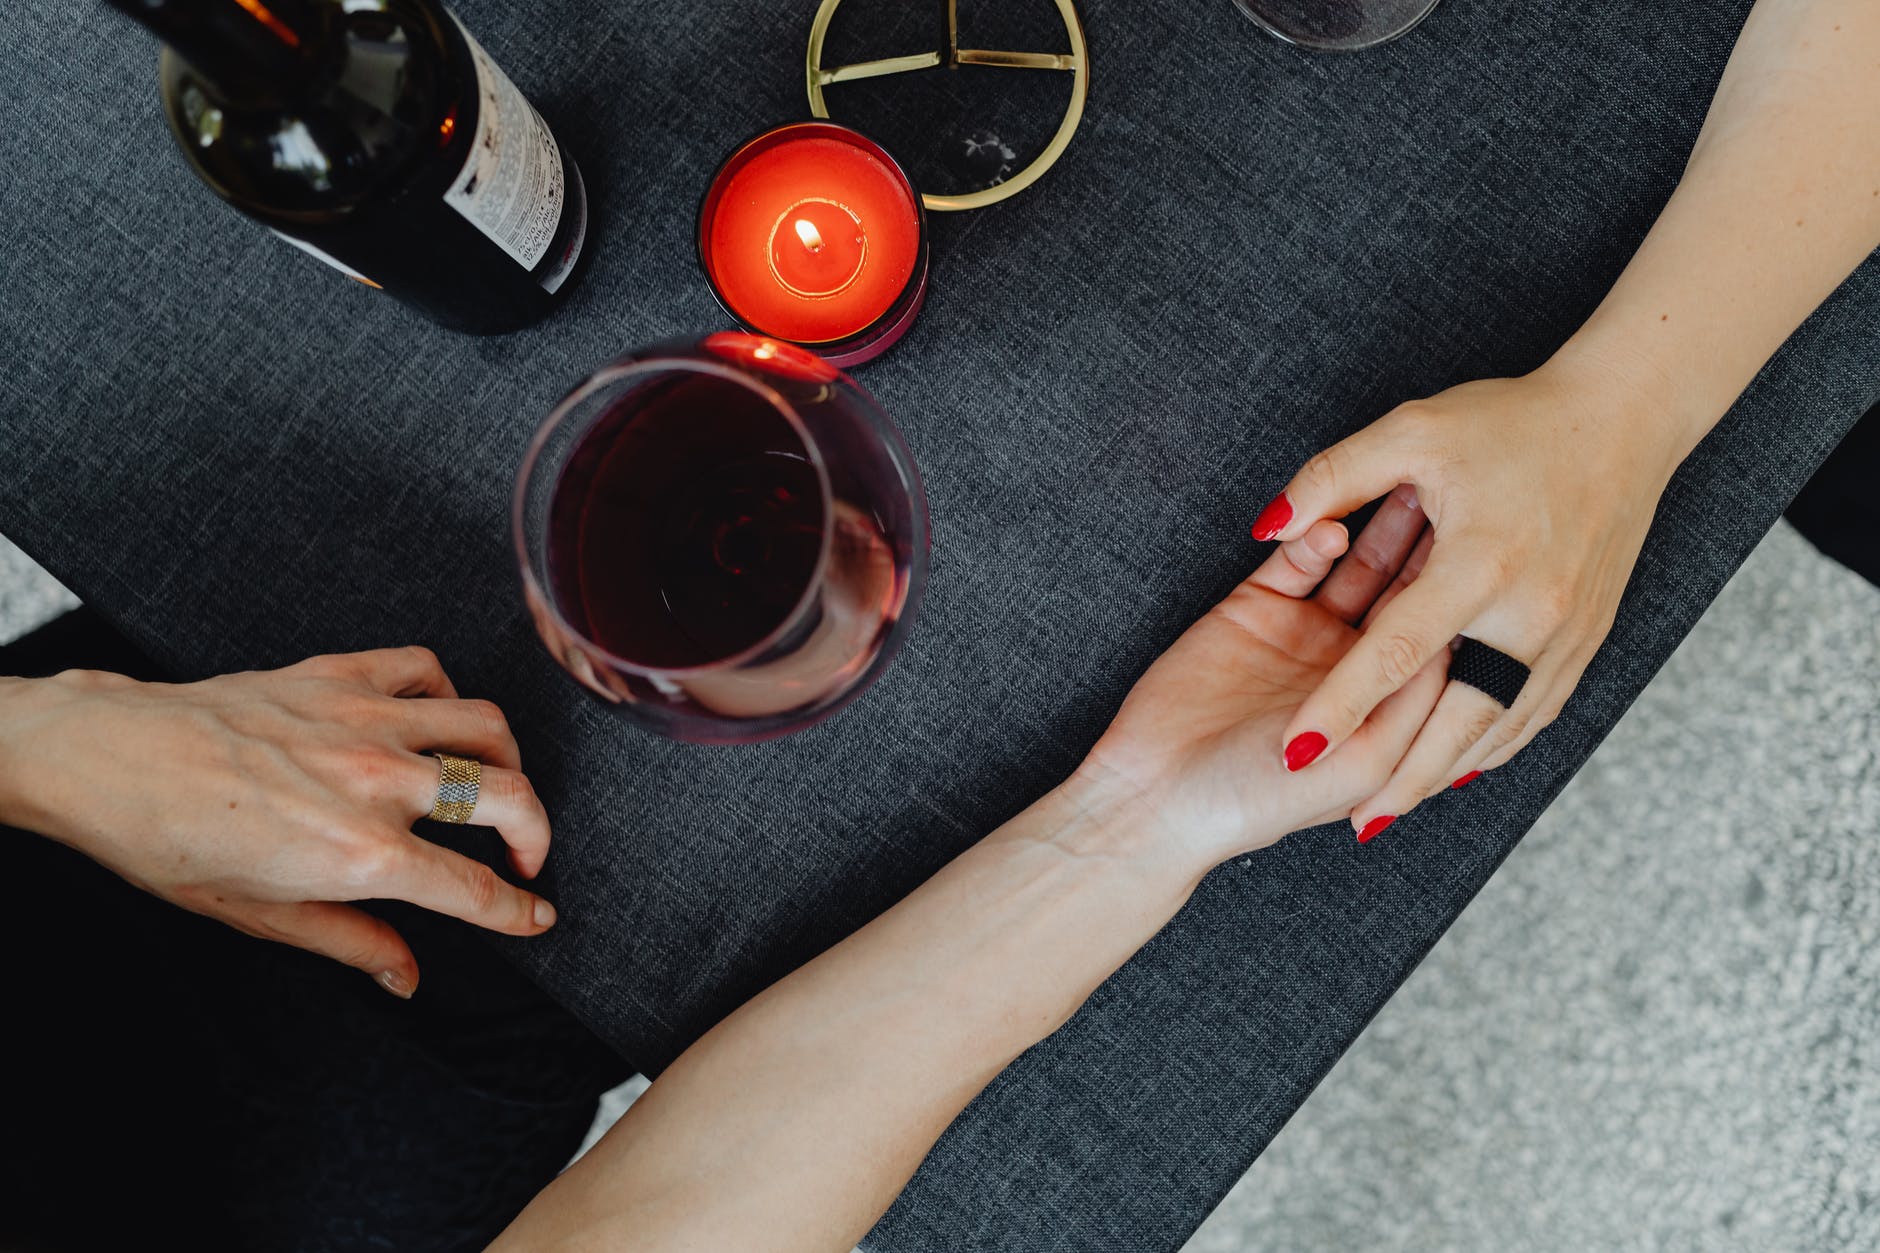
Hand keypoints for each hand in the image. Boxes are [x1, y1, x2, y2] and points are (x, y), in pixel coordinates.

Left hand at [0, 647, 555, 996]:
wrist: (107, 759)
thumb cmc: (167, 842)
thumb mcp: (259, 916)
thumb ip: (351, 942)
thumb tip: (406, 975)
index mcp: (359, 854)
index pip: (474, 889)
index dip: (519, 910)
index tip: (536, 915)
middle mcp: (377, 783)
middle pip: (509, 798)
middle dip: (536, 835)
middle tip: (525, 856)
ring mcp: (364, 720)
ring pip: (486, 728)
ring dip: (508, 763)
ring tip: (496, 785)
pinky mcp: (340, 675)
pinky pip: (427, 670)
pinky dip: (447, 696)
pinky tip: (433, 722)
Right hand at [1079, 489, 1447, 866]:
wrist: (1158, 796)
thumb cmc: (1262, 801)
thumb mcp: (1365, 763)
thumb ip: (1416, 699)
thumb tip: (1461, 632)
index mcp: (1391, 703)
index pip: (1446, 636)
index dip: (1470, 593)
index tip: (1496, 542)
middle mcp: (1356, 662)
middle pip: (1410, 589)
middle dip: (1433, 543)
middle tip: (1457, 492)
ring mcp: (1306, 630)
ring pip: (1359, 563)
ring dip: (1381, 526)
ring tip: (1404, 483)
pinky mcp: (1254, 606)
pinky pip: (1295, 559)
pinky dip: (1313, 537)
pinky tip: (1327, 526)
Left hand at [1250, 356, 1673, 833]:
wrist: (1626, 415)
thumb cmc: (1509, 419)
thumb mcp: (1412, 430)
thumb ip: (1333, 478)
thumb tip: (1265, 525)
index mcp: (1479, 563)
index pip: (1394, 653)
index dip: (1341, 706)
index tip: (1296, 753)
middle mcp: (1528, 611)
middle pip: (1457, 719)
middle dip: (1404, 777)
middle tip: (1352, 820)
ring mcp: (1567, 632)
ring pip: (1502, 727)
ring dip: (1449, 772)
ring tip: (1393, 806)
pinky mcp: (1589, 637)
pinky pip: (1538, 712)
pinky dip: (1495, 746)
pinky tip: (1459, 765)